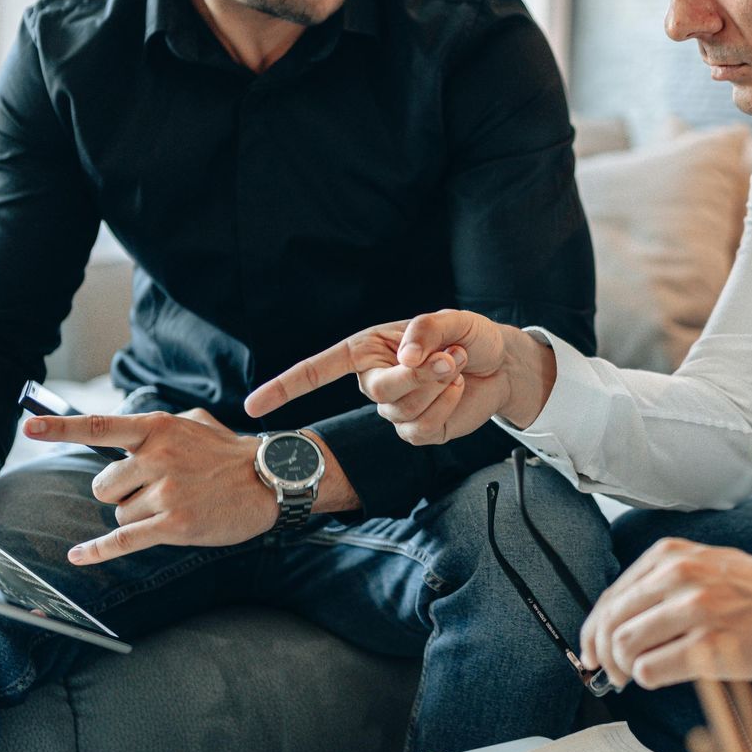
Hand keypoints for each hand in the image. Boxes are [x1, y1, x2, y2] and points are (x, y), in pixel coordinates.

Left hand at [24, 408, 280, 563]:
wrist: (270, 480)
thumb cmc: (230, 454)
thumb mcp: (194, 423)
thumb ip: (156, 427)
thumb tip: (125, 435)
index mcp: (157, 427)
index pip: (100, 427)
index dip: (60, 427)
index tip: (29, 428)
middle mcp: (156, 456)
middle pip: (104, 486)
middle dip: (121, 495)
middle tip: (155, 492)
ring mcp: (165, 491)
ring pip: (119, 515)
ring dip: (138, 517)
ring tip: (175, 507)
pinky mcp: (173, 524)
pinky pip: (123, 540)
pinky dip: (98, 551)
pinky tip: (78, 556)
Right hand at [243, 309, 556, 444]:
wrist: (498, 365)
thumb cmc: (468, 336)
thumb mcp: (450, 320)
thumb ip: (424, 331)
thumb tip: (403, 359)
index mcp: (366, 350)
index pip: (317, 369)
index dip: (284, 387)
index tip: (253, 407)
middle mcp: (374, 381)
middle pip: (379, 391)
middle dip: (417, 376)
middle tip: (448, 356)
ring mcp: (394, 409)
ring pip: (405, 410)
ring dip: (439, 386)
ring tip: (455, 364)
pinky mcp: (418, 431)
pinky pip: (423, 429)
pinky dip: (446, 406)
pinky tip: (456, 388)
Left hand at [578, 538, 751, 689]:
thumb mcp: (707, 566)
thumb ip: (663, 585)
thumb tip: (620, 623)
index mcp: (671, 555)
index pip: (611, 597)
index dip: (595, 631)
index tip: (594, 652)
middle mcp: (678, 575)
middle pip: (611, 623)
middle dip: (605, 655)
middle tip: (614, 675)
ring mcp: (694, 608)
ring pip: (625, 646)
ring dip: (625, 670)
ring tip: (639, 677)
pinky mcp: (709, 643)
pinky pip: (651, 670)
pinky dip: (649, 679)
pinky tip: (664, 677)